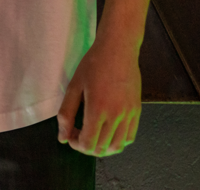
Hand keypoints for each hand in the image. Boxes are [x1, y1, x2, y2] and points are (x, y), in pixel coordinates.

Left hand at [56, 39, 141, 156]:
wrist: (118, 49)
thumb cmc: (93, 64)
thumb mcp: (74, 86)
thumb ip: (66, 114)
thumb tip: (62, 137)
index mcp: (97, 110)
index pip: (88, 144)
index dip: (76, 145)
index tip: (70, 135)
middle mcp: (116, 116)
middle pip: (102, 149)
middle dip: (87, 147)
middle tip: (79, 134)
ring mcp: (129, 115)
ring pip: (117, 146)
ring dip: (103, 148)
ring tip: (93, 135)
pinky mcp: (137, 111)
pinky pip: (130, 137)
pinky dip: (118, 141)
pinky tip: (108, 131)